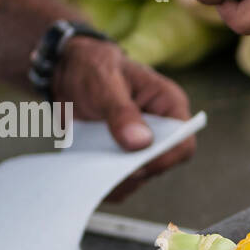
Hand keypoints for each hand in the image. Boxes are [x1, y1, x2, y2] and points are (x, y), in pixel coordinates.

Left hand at [53, 37, 195, 200]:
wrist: (66, 72)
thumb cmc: (92, 67)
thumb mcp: (103, 82)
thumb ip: (121, 112)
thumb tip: (140, 143)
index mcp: (168, 105)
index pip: (183, 142)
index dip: (165, 158)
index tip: (136, 166)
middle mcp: (161, 130)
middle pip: (161, 165)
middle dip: (134, 171)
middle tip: (104, 168)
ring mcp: (143, 147)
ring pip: (140, 179)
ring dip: (116, 179)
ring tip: (91, 166)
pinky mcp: (124, 158)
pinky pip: (121, 182)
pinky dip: (104, 182)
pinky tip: (87, 170)